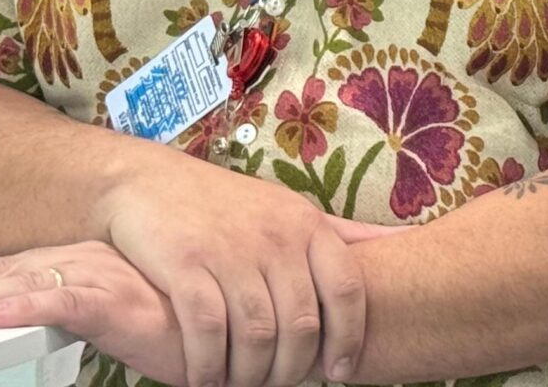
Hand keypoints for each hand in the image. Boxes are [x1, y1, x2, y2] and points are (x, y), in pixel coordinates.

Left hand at [0, 243, 192, 386]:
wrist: (236, 331)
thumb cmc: (190, 323)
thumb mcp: (127, 314)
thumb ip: (89, 307)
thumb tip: (51, 312)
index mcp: (90, 263)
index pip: (14, 271)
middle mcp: (91, 263)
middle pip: (6, 275)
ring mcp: (104, 279)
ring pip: (24, 286)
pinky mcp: (119, 304)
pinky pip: (61, 305)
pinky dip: (24, 307)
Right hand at [91, 163, 369, 386]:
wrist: (143, 182)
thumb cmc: (224, 206)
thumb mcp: (289, 210)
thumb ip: (342, 233)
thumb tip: (403, 241)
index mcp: (307, 225)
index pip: (347, 290)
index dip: (348, 338)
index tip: (339, 373)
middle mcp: (275, 236)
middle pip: (302, 323)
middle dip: (293, 369)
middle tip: (278, 386)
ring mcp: (230, 249)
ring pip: (258, 334)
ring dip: (251, 374)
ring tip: (242, 386)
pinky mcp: (185, 263)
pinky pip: (208, 330)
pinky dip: (209, 366)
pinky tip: (206, 380)